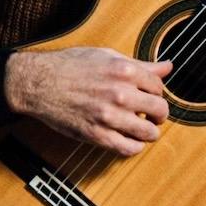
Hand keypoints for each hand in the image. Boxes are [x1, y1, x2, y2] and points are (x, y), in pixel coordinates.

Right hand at [3, 47, 171, 156]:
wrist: (37, 83)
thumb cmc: (68, 66)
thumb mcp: (106, 57)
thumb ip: (140, 64)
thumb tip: (167, 67)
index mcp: (124, 70)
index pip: (158, 87)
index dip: (156, 93)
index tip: (149, 97)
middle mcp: (120, 92)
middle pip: (160, 110)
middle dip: (158, 114)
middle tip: (151, 116)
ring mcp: (109, 115)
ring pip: (148, 132)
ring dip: (149, 133)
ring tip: (142, 129)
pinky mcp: (96, 134)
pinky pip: (128, 148)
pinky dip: (134, 147)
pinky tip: (129, 140)